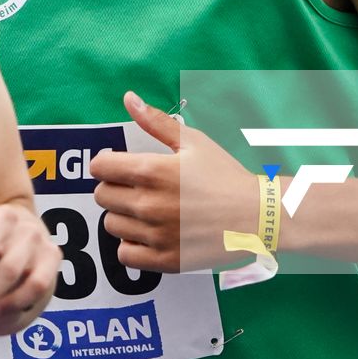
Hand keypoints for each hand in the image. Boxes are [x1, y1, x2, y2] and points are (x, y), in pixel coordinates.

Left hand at [88, 91, 258, 272]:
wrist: (257, 215)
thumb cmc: (225, 175)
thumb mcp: (193, 142)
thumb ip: (156, 122)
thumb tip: (129, 98)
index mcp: (152, 171)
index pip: (100, 168)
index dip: (106, 164)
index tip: (119, 166)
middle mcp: (148, 204)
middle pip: (102, 196)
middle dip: (114, 188)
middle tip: (136, 188)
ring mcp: (155, 235)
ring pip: (111, 225)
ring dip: (123, 216)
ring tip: (147, 211)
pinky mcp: (164, 260)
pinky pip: (125, 255)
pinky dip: (132, 245)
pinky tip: (149, 234)